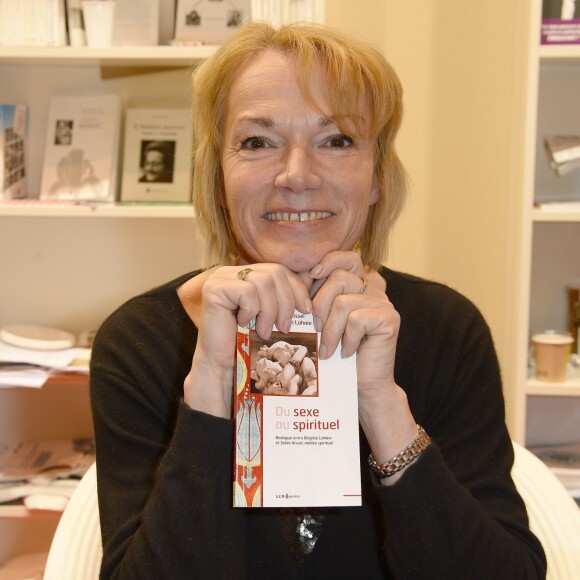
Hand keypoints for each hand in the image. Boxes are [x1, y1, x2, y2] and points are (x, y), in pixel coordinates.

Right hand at [179, 264, 311, 416]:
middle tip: (284, 327)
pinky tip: (244, 324)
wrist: (222, 366)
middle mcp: (231, 271)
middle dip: (286, 302)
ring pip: (263, 282)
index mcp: (246, 273)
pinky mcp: (214, 289)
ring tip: (264, 330)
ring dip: (270, 311)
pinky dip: (252, 311)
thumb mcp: (272, 315)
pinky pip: (247, 291)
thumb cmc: (248, 343)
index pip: (280, 270)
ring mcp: (220, 278)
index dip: (297, 289)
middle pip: (274, 272)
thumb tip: (314, 284)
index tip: (306, 310)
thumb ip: (285, 298)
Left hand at [307, 252, 417, 481]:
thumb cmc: (338, 353)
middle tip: (316, 329)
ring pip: (342, 301)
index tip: (310, 278)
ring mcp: (384, 304)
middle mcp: (375, 289)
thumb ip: (315, 296)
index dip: (326, 263)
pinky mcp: (389, 319)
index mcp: (360, 284)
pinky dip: (344, 338)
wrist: (362, 385)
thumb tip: (296, 276)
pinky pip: (354, 319)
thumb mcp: (322, 319)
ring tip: (328, 347)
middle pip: (338, 277)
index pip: (346, 257)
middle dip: (319, 304)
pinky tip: (345, 352)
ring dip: (329, 329)